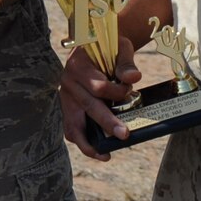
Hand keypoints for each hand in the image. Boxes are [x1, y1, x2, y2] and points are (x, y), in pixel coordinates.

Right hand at [60, 39, 139, 160]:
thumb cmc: (107, 47)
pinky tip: (97, 152)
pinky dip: (82, 142)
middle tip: (124, 134)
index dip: (117, 92)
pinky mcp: (69, 108)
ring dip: (89, 142)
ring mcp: (66, 97)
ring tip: (104, 155)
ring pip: (73, 124)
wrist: (92, 46)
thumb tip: (134, 78)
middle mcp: (68, 82)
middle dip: (107, 122)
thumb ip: (126, 63)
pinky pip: (71, 129)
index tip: (130, 89)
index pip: (98, 86)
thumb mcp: (119, 47)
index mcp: (78, 66)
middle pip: (88, 107)